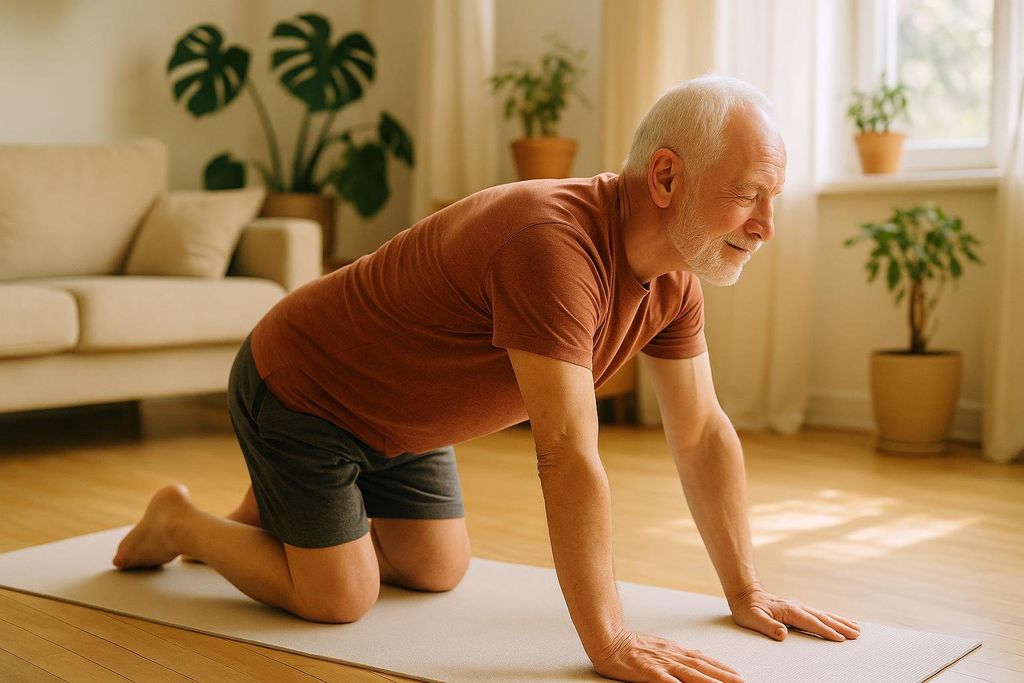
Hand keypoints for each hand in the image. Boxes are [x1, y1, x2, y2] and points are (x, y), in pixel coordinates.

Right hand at [592, 630, 743, 682]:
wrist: (609, 639)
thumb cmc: (631, 646)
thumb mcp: (659, 647)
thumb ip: (675, 655)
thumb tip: (692, 659)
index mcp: (675, 651)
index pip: (704, 660)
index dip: (722, 668)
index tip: (737, 675)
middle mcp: (673, 657)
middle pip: (703, 669)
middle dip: (725, 677)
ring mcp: (663, 665)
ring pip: (692, 675)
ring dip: (712, 682)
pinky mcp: (650, 674)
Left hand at [727, 582, 860, 641]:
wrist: (745, 594)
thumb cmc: (747, 608)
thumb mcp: (752, 618)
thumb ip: (767, 626)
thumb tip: (782, 634)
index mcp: (788, 610)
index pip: (811, 622)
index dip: (825, 631)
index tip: (840, 639)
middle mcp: (797, 606)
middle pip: (822, 618)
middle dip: (840, 626)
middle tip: (857, 634)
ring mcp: (799, 606)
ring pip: (824, 615)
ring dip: (840, 621)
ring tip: (856, 628)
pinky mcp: (798, 609)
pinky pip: (819, 614)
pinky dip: (832, 618)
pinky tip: (839, 621)